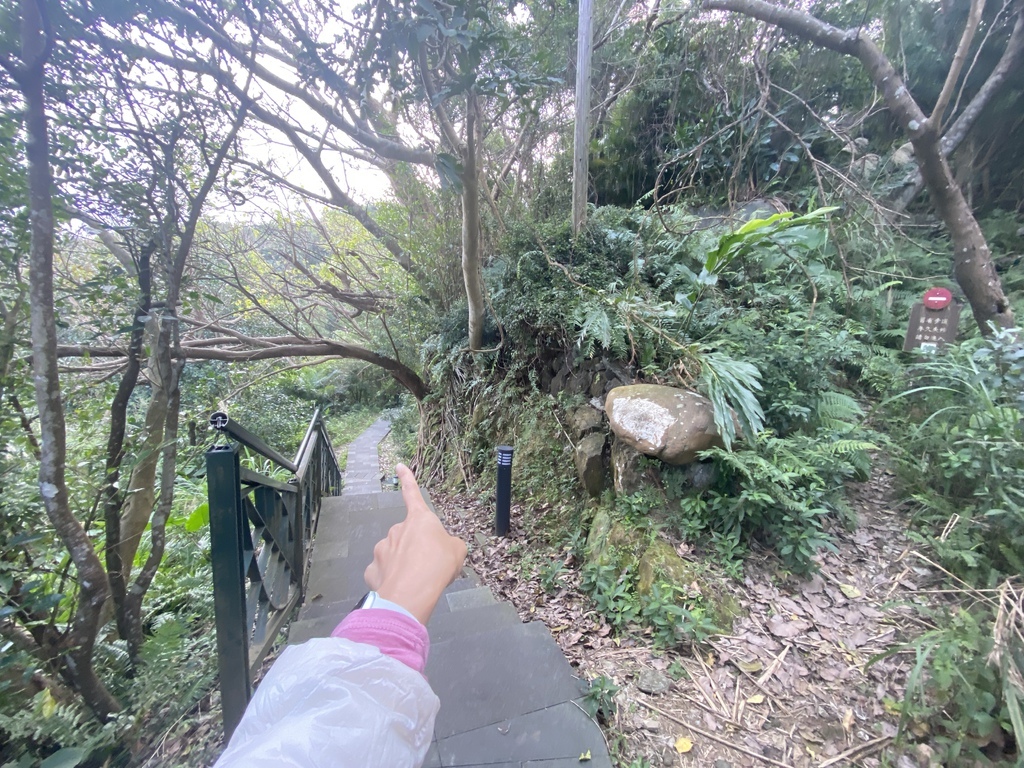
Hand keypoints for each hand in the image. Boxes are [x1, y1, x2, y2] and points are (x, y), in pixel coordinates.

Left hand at [363, 464, 467, 624]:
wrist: (413, 592)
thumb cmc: (438, 565)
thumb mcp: (458, 551)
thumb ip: (449, 545)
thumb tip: (444, 549)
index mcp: (419, 520)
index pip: (413, 495)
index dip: (407, 480)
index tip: (399, 466)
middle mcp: (397, 529)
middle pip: (407, 536)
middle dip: (415, 549)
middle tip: (428, 567)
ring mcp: (381, 549)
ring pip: (393, 555)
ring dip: (402, 565)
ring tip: (415, 581)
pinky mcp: (372, 570)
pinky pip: (382, 573)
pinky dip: (389, 580)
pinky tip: (399, 588)